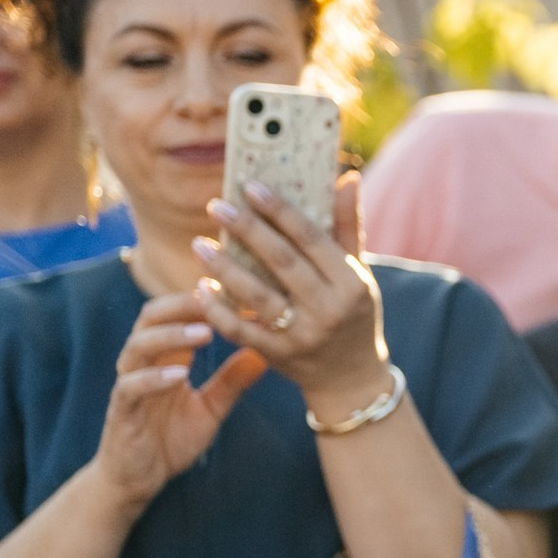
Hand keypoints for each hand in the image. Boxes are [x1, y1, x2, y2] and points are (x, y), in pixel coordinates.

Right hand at [95, 290, 267, 510]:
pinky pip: (131, 387)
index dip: (204, 302)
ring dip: (172, 336)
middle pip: (152, 317)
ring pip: (139, 346)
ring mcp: (129, 384)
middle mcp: (143, 363)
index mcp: (166, 357)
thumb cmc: (170, 438)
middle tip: (217, 298)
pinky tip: (180, 375)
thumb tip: (266, 354)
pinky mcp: (121, 410)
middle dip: (183, 305)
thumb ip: (233, 381)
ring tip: (205, 333)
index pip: (177, 315)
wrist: (138, 478)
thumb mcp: (212, 408)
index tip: (237, 292)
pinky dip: (154, 378)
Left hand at [195, 172, 392, 420]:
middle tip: (217, 206)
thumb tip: (347, 178)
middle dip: (247, 231)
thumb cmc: (353, 314)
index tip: (251, 187)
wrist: (352, 379)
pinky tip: (201, 288)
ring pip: (257, 296)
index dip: (280, 211)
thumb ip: (347, 227)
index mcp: (351, 283)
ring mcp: (303, 336)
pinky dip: (218, 310)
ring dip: (224, 268)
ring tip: (199, 243)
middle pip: (282, 262)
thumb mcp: (359, 273)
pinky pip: (241, 330)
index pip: (312, 238)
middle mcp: (329, 309)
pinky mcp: (279, 356)